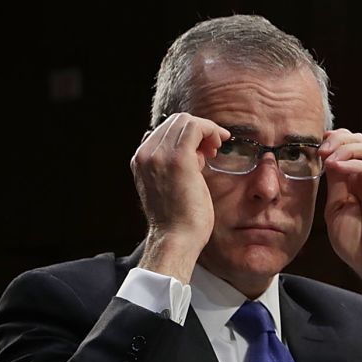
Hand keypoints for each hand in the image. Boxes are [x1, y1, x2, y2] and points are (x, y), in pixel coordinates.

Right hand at [130, 113, 230, 283]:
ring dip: (206, 131)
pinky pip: (196, 128)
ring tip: (215, 151)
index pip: (164, 130)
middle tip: (213, 150)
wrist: (176, 240)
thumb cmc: (179, 220)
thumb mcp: (170, 188)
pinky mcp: (178, 160)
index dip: (188, 136)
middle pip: (175, 121)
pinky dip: (211, 130)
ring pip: (185, 121)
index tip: (205, 152)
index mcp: (141, 161)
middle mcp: (145, 155)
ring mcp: (159, 155)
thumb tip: (196, 152)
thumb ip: (174, 167)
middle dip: (198, 131)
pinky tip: (219, 145)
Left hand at [319, 129, 361, 290]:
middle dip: (338, 140)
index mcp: (356, 180)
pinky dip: (356, 164)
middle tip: (321, 150)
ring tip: (329, 158)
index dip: (332, 140)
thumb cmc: (355, 244)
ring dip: (346, 148)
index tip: (315, 145)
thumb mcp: (335, 209)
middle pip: (359, 142)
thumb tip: (327, 159)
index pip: (347, 148)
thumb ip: (335, 185)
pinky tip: (339, 166)